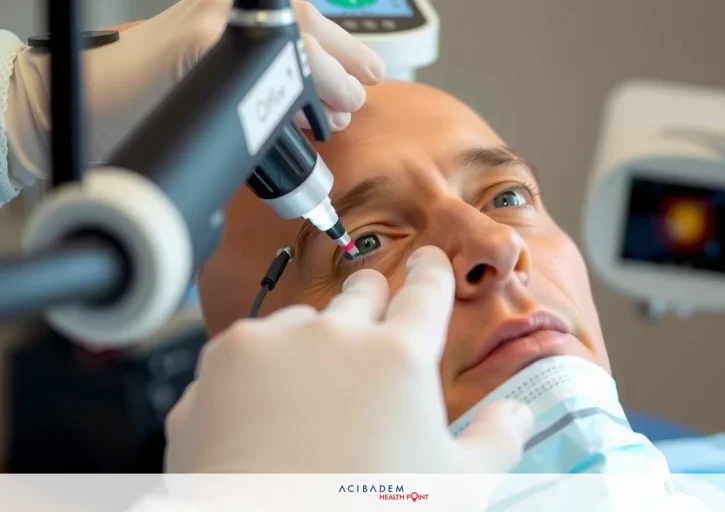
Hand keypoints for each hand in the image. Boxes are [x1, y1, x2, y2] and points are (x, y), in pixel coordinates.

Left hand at [7, 0, 384, 183]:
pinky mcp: (202, 27)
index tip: (351, 103)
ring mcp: (209, 19)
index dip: (332, 75)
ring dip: (323, 48)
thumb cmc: (111, 121)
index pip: (296, 46)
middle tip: (368, 82)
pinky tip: (307, 71)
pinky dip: (291, 48)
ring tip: (353, 75)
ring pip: (284, 22)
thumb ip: (243, 136)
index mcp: (213, 37)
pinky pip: (259, 32)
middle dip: (341, 55)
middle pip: (300, 24)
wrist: (68, 104)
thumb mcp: (185, 131)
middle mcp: (215, 18)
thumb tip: (294, 149)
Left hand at [165, 246, 533, 472]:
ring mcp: (276, 339)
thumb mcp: (451, 487)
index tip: (429, 263)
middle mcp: (337, 333)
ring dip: (314, 343)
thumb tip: (519, 415)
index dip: (431, 273)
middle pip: (364, 292)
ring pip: (305, 320)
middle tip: (371, 338)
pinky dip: (262, 368)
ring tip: (312, 398)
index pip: (426, 291)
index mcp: (400, 356)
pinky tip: (265, 410)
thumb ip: (494, 441)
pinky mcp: (225, 356)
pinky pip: (253, 346)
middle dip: (373, 304)